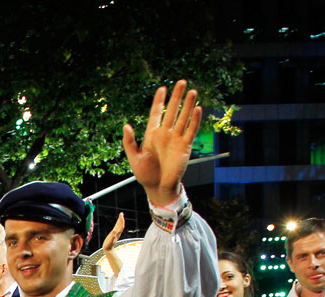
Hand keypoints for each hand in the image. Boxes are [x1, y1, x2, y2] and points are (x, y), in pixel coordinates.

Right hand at [102, 213, 125, 252]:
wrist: (109, 250)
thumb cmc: (108, 246)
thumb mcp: (110, 241)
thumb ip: (112, 237)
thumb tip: (115, 232)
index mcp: (116, 233)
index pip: (120, 225)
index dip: (121, 220)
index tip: (121, 215)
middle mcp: (117, 233)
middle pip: (120, 225)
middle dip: (121, 219)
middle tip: (121, 213)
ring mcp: (116, 234)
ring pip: (119, 226)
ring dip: (120, 221)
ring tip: (120, 216)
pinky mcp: (114, 235)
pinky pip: (117, 228)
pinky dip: (118, 224)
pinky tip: (117, 223)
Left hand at [122, 80, 201, 206]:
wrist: (158, 187)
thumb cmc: (144, 174)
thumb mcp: (133, 157)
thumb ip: (129, 142)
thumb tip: (126, 125)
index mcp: (152, 134)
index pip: (156, 113)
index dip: (159, 101)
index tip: (162, 88)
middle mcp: (165, 133)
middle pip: (172, 111)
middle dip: (176, 97)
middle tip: (181, 82)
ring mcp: (176, 139)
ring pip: (183, 118)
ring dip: (188, 105)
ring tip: (193, 91)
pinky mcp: (184, 146)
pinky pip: (190, 131)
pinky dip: (194, 121)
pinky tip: (198, 109)